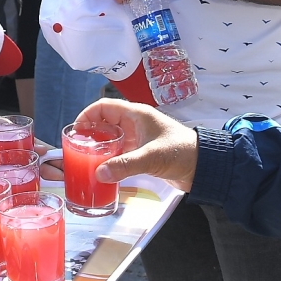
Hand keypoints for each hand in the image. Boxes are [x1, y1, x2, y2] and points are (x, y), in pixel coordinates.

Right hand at [80, 99, 198, 190]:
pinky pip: (120, 153)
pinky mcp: (143, 153)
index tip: (76, 131)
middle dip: (90, 134)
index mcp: (137, 114)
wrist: (204, 166)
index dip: (87, 116)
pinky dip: (110, 159)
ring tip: (86, 161)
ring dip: (100, 148)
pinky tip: (104, 170)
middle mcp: (136, 124)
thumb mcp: (151, 157)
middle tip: (78, 149)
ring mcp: (139, 139)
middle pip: (105, 123)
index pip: (104, 107)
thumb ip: (125, 165)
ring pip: (112, 139)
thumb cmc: (182, 152)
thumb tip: (99, 173)